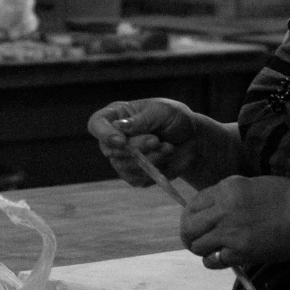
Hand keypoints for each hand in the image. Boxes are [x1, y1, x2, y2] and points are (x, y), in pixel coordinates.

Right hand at [89, 97, 214, 188]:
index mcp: (116, 116)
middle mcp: (115, 138)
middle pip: (110, 150)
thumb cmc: (174, 117)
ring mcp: (123, 158)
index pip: (96, 124)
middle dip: (135, 147)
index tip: (122, 140)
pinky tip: (167, 158)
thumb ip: (142, 120)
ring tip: (167, 148)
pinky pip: (137, 179)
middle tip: (156, 140)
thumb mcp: (162, 111)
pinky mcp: (135, 174)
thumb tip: (118, 127)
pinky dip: (153, 171)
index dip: (104, 134)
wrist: (192, 137)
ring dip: (148, 159)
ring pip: (123, 167)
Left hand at [182, 176, 289, 270]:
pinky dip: (213, 260)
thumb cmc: (285, 198)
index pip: (194, 203)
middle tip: (196, 237)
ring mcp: (230, 233)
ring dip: (201, 248)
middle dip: (189, 233)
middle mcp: (223, 210)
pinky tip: (222, 257)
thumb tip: (211, 208)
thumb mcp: (251, 185)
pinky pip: (213, 260)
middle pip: (189, 226)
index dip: (192, 213)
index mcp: (227, 189)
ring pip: (197, 245)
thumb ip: (228, 195)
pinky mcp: (239, 253)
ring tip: (210, 248)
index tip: (196, 219)